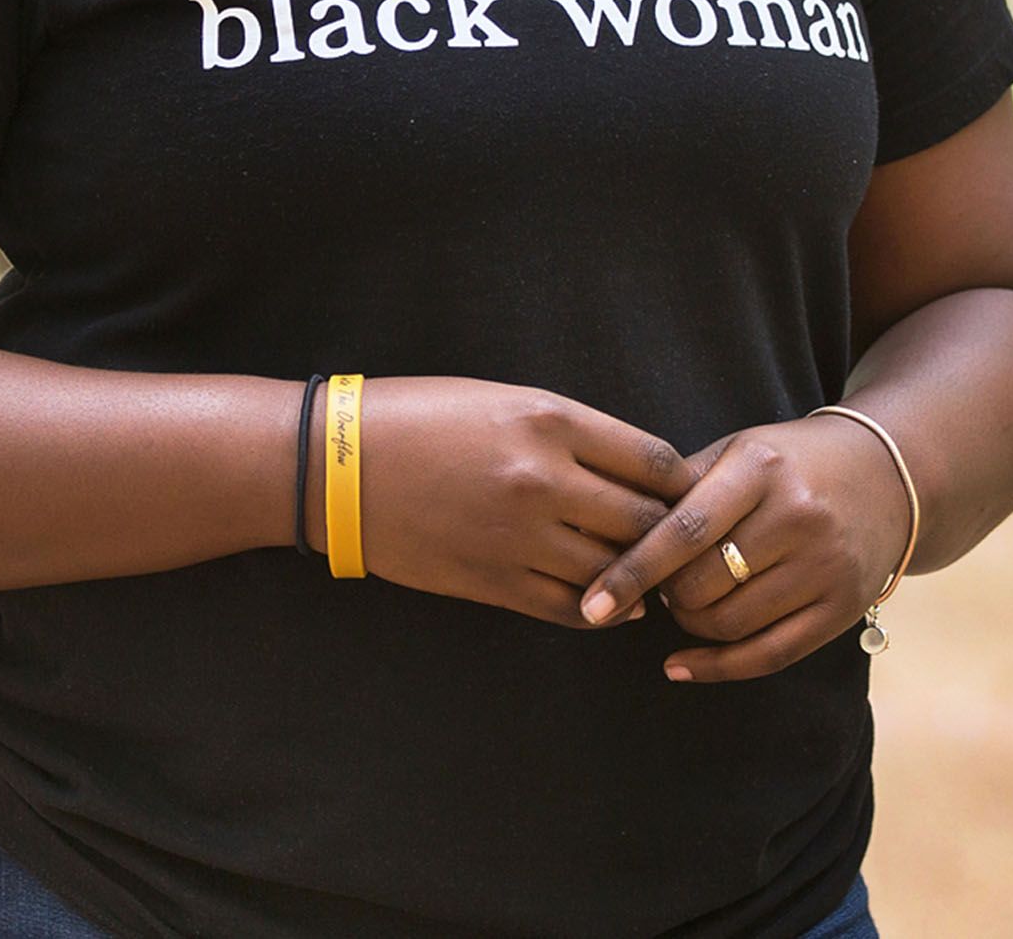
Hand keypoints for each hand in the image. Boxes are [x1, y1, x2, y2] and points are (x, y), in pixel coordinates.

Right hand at [318, 376, 701, 627]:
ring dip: (641, 578)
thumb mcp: (499, 400)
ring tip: (648, 578)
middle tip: (676, 544)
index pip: (658, 462)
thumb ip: (570, 433)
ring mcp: (518, 534)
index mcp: (547, 420)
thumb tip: (636, 476)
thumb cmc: (414, 418)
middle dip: (669, 535)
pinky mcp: (493, 579)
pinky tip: (612, 604)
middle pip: (649, 521)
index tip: (683, 495)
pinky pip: (575, 609)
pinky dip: (604, 611)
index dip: (683, 484)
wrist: (329, 464)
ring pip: (620, 571)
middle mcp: (542, 478)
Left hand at [576, 413, 913, 680]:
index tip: (591, 601)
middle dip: (663, 593)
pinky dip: (719, 666)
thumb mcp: (732, 453)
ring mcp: (828, 566)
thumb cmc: (784, 464)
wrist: (887, 474)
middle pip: (702, 584)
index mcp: (759, 471)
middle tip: (656, 582)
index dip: (632, 570)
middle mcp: (799, 518)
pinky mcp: (845, 606)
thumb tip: (601, 532)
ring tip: (682, 601)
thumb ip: (674, 488)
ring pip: (730, 623)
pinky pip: (771, 654)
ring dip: (688, 623)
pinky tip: (681, 665)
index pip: (683, 530)